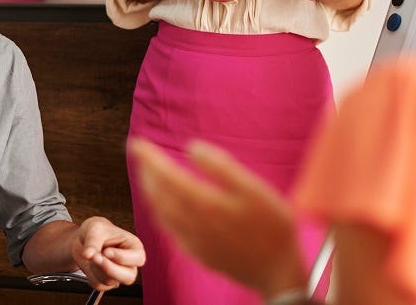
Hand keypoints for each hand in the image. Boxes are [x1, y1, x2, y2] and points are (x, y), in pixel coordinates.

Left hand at [71, 217, 144, 290]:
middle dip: (110, 269)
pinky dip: (91, 274)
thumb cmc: (97, 230)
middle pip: (129, 277)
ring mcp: (119, 274)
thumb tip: (88, 254)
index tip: (106, 251)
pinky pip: (99, 284)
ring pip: (111, 281)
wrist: (85, 239)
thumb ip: (92, 241)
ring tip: (92, 255)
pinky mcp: (107, 282)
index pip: (138, 258)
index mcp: (134, 247)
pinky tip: (91, 262)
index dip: (122, 257)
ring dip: (97, 269)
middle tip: (96, 257)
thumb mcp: (95, 229)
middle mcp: (129, 263)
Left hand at [128, 139, 307, 298]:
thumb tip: (192, 147)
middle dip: (146, 172)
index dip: (150, 159)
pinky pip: (169, 229)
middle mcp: (193, 223)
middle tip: (141, 153)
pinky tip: (166, 204)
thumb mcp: (255, 189)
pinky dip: (161, 210)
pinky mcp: (197, 252)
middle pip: (158, 195)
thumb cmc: (273, 225)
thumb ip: (222, 167)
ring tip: (149, 174)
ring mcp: (193, 241)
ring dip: (151, 190)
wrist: (278, 271)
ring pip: (160, 212)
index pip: (167, 176)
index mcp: (206, 204)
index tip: (137, 143)